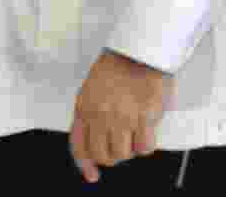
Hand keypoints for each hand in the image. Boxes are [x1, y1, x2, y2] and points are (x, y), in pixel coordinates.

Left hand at [69, 50, 173, 182]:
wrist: (137, 50)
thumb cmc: (116, 66)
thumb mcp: (91, 88)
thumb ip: (90, 113)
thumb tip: (93, 141)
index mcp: (84, 106)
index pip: (79, 145)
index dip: (85, 164)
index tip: (91, 174)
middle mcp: (101, 114)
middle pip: (103, 155)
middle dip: (111, 155)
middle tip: (119, 144)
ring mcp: (122, 117)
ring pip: (123, 154)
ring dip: (129, 148)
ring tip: (133, 132)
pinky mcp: (144, 117)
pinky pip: (144, 147)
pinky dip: (146, 144)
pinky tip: (145, 129)